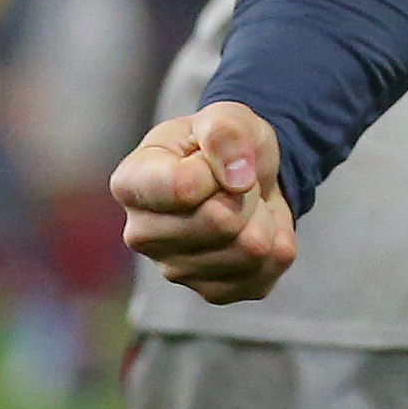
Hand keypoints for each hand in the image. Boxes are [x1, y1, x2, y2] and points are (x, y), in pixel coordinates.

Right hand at [116, 103, 298, 304]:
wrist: (242, 173)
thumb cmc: (220, 142)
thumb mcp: (224, 116)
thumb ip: (224, 132)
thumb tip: (237, 177)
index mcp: (131, 185)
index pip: (184, 188)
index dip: (218, 167)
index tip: (214, 158)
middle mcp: (142, 235)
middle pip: (221, 222)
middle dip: (245, 192)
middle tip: (236, 181)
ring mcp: (175, 270)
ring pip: (251, 249)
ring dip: (263, 216)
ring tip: (243, 202)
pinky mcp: (214, 292)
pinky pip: (268, 270)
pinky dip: (276, 241)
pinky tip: (255, 226)